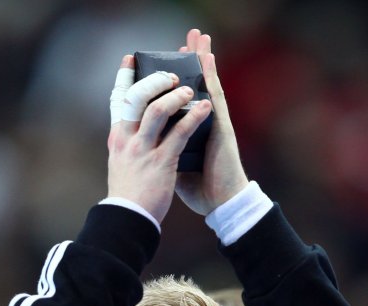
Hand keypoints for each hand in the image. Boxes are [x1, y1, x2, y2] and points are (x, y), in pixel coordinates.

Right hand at [107, 55, 212, 224]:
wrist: (129, 220)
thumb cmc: (129, 195)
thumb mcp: (121, 164)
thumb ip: (127, 146)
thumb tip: (133, 131)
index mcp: (118, 138)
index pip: (118, 99)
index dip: (124, 77)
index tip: (130, 59)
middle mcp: (128, 140)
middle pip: (137, 96)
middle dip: (155, 80)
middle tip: (171, 75)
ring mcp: (144, 150)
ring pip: (157, 110)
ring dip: (176, 96)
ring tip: (190, 91)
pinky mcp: (162, 162)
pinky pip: (180, 133)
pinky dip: (194, 117)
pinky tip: (206, 108)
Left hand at [176, 29, 249, 215]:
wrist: (221, 205)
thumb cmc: (201, 191)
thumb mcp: (174, 169)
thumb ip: (163, 153)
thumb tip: (147, 148)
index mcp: (186, 134)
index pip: (177, 104)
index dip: (172, 84)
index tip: (164, 65)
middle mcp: (199, 125)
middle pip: (191, 88)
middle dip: (187, 63)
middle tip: (186, 39)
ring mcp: (211, 124)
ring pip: (205, 85)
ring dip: (202, 60)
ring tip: (199, 37)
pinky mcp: (220, 128)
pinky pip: (214, 96)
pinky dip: (210, 76)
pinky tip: (207, 58)